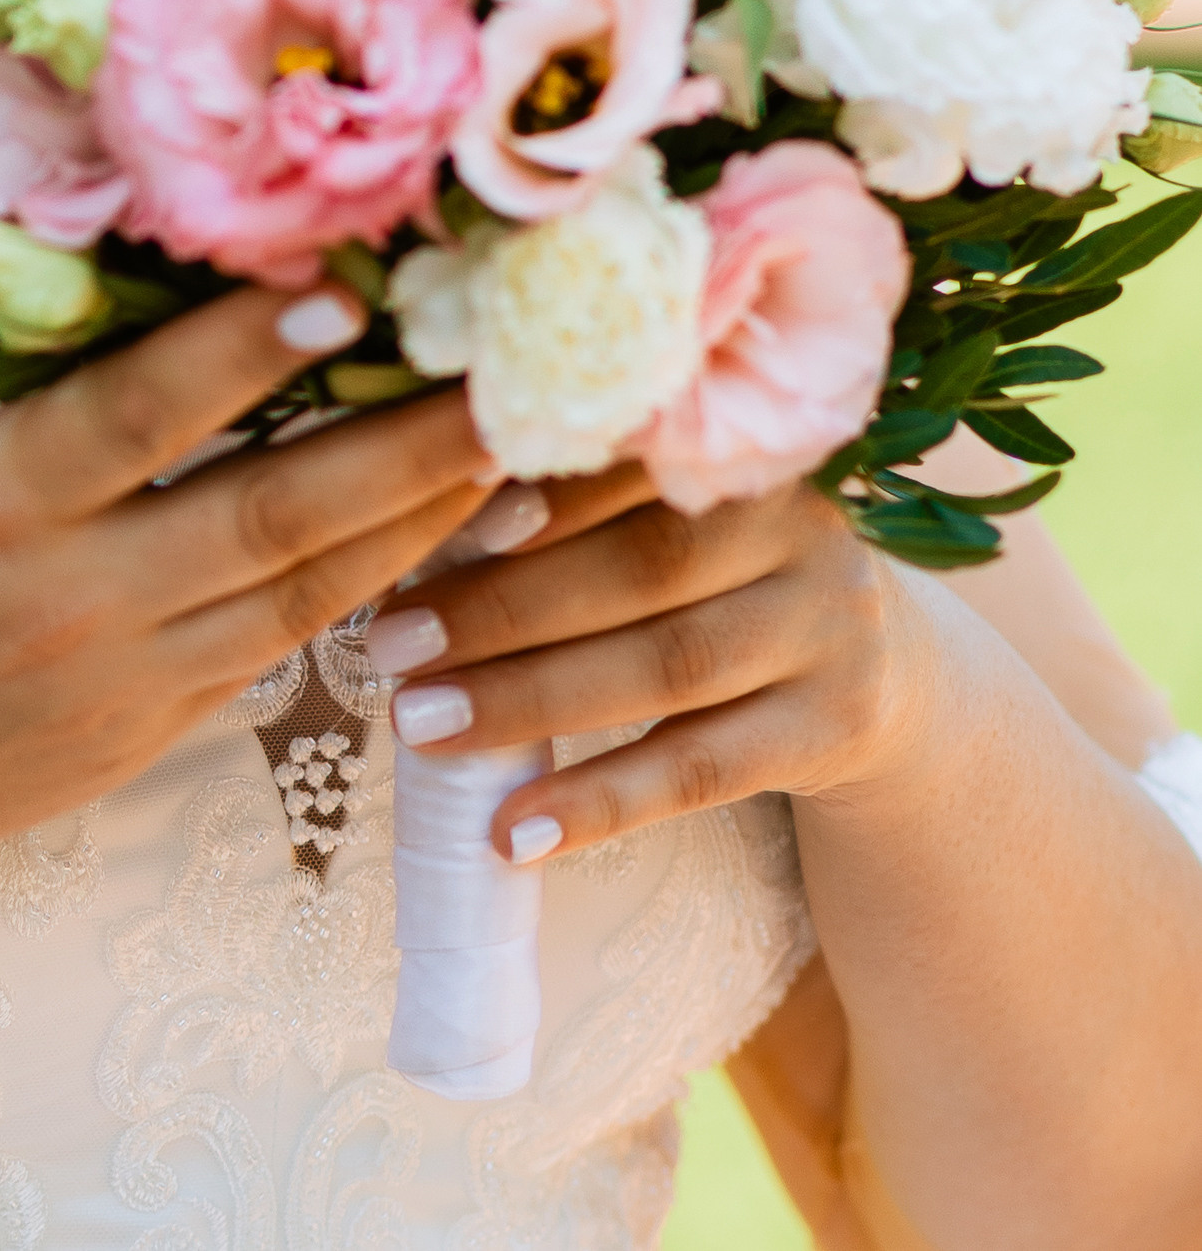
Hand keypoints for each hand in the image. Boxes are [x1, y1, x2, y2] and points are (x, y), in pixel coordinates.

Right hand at [0, 134, 496, 914]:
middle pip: (270, 514)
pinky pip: (280, 651)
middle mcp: (72, 601)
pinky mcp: (145, 737)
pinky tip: (441, 528)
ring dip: (419, 515)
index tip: (347, 287)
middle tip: (512, 365)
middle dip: (403, 442)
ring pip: (306, 592)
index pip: (141, 418)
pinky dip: (369, 588)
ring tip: (522, 435)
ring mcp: (122, 683)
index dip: (248, 355)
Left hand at [362, 463, 935, 859]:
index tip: (432, 514)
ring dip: (530, 699)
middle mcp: (800, 528)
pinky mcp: (836, 730)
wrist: (891, 673)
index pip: (631, 462)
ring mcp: (830, 630)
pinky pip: (701, 770)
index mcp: (745, 448)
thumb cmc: (726, 575)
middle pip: (641, 567)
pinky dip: (601, 801)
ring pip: (666, 668)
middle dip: (502, 606)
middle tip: (387, 640)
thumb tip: (421, 501)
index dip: (536, 491)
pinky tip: (512, 830)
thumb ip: (591, 495)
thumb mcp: (685, 513)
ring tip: (419, 724)